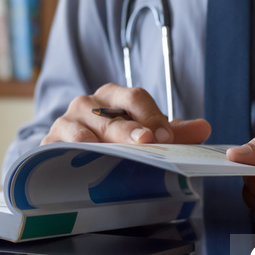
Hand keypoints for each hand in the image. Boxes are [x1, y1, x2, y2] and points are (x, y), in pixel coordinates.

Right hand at [41, 83, 210, 144]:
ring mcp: (67, 122)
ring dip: (102, 141)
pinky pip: (61, 146)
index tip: (166, 137)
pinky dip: (73, 151)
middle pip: (111, 113)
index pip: (134, 97)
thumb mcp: (143, 134)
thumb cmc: (110, 140)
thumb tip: (204, 127)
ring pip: (85, 130)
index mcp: (113, 96)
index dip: (152, 116)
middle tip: (146, 141)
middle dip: (130, 129)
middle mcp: (87, 103)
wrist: (70, 154)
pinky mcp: (51, 143)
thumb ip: (172, 132)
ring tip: (114, 152)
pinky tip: (85, 158)